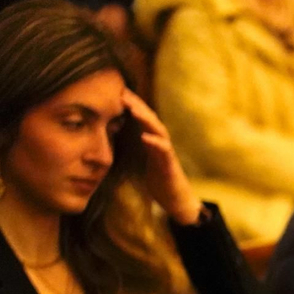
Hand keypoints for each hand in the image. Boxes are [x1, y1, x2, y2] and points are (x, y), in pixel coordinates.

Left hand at [121, 90, 202, 224]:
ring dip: (146, 119)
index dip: (132, 105)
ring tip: (132, 108)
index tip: (116, 92)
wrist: (178, 201)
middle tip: (122, 92)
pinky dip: (155, 142)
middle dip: (137, 105)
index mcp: (153, 141)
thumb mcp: (146, 160)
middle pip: (151, 119)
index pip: (143, 119)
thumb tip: (122, 135)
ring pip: (158, 130)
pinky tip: (145, 136)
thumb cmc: (161, 181)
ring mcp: (167, 153)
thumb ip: (139, 146)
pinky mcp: (170, 166)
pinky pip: (164, 151)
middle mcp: (161, 143)